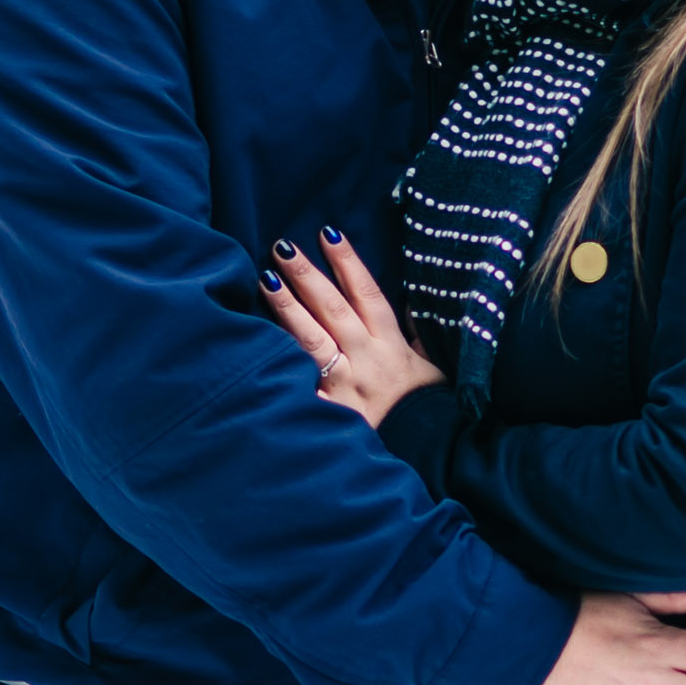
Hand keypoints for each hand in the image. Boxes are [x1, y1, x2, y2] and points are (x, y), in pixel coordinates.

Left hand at [264, 231, 447, 427]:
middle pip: (333, 310)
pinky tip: (255, 347)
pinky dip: (280, 369)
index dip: (347, 261)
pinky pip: (301, 387)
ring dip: (287, 307)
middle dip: (307, 275)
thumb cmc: (425, 406)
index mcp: (391, 344)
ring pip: (311, 340)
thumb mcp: (430, 364)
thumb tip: (411, 301)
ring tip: (265, 278)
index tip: (327, 233)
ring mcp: (344, 385)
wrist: (428, 451)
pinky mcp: (329, 412)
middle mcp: (366, 359)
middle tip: (282, 247)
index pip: (367, 293)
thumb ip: (416, 332)